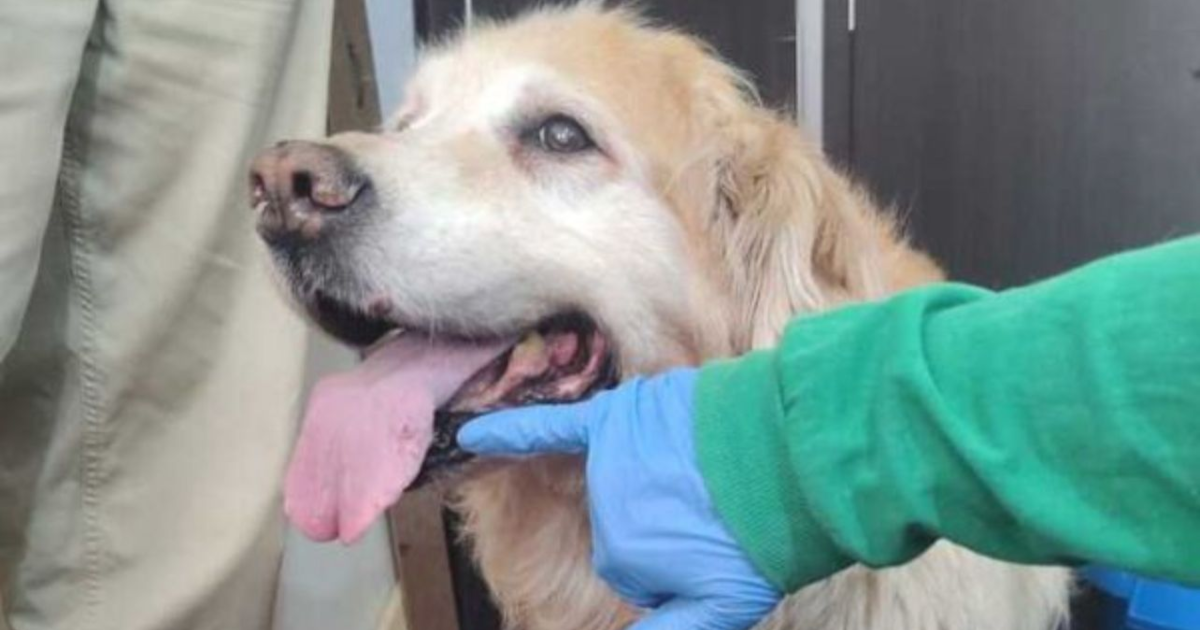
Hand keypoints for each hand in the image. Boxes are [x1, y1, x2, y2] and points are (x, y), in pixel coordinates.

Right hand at [458, 369, 780, 629]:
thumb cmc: (761, 539)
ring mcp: (611, 458)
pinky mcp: (620, 417)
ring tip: (701, 475)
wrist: (797, 460)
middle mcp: (606, 507)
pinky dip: (512, 429)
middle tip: (714, 512)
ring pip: (616, 478)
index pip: (631, 565)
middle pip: (621, 522)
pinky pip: (551, 424)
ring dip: (648, 480)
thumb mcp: (720, 609)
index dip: (671, 562)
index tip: (709, 547)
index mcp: (625, 557)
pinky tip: (470, 430)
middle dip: (661, 523)